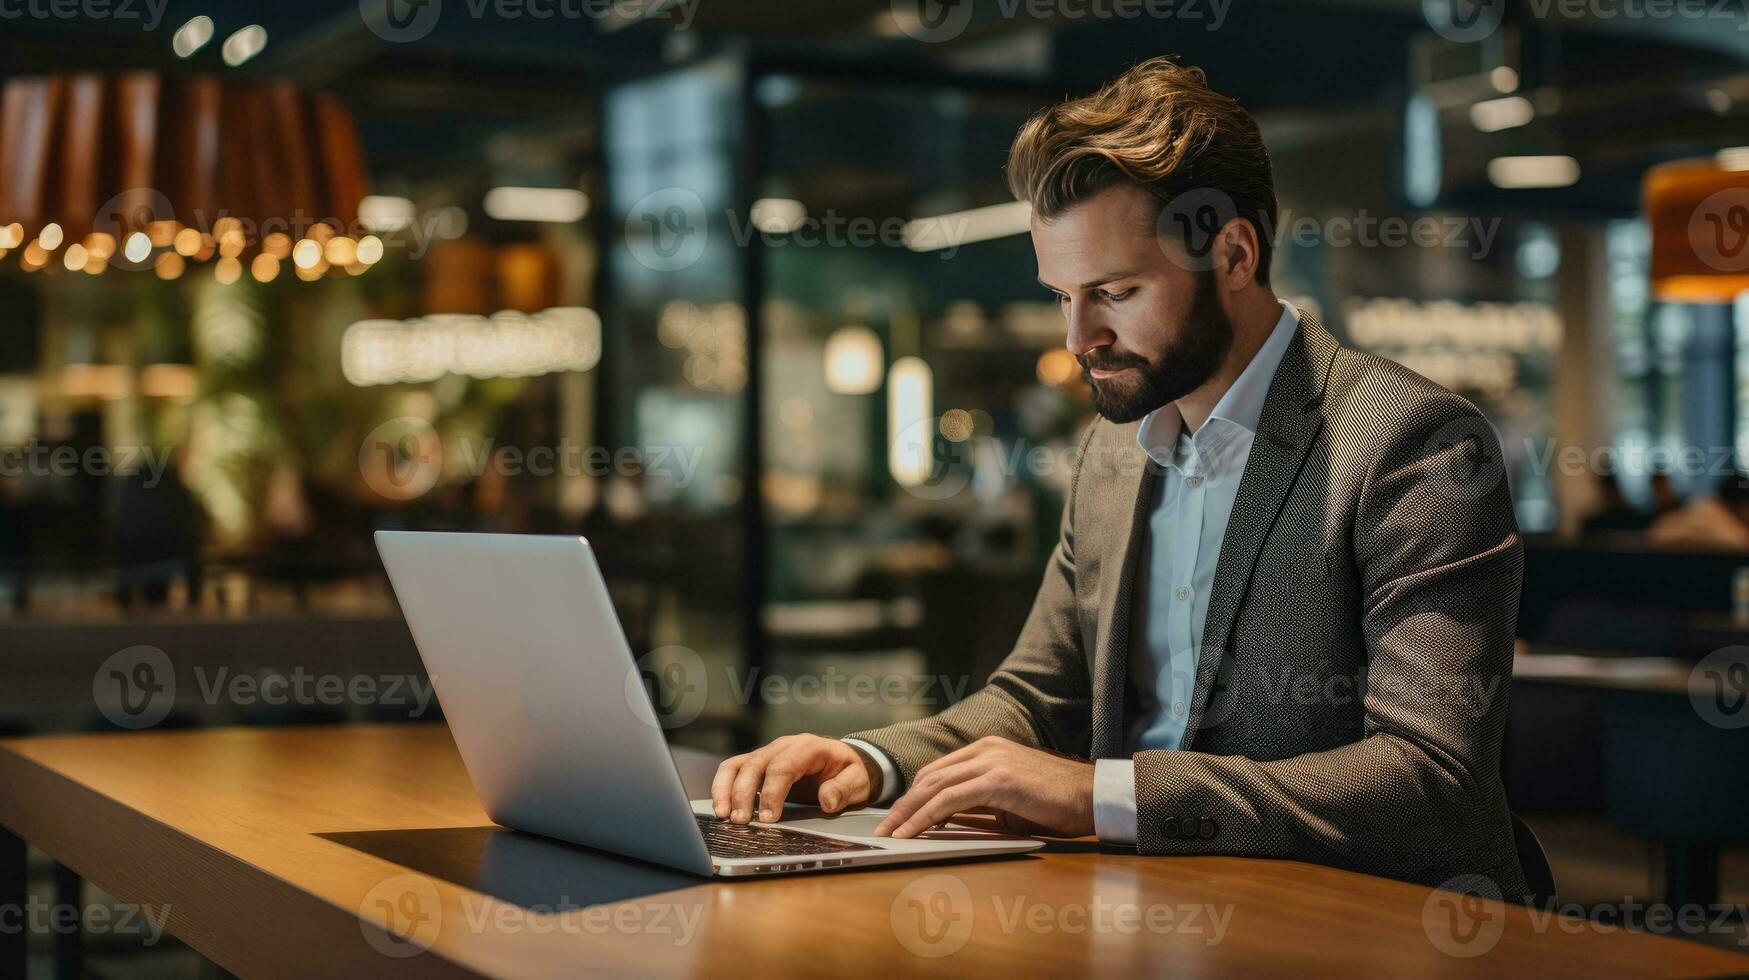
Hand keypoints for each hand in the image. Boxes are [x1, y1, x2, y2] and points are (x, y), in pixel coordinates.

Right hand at [710, 734, 881, 822]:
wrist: (843, 762)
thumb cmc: (849, 772)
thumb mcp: (857, 781)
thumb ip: (843, 789)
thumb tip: (827, 800)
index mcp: (809, 747)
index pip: (783, 767)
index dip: (772, 792)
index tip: (768, 818)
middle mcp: (784, 746)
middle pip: (756, 765)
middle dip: (745, 794)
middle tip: (742, 822)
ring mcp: (768, 752)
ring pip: (738, 765)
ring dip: (727, 789)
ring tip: (724, 815)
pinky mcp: (758, 763)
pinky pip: (734, 769)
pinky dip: (723, 786)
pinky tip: (721, 807)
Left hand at [873, 736, 1094, 838]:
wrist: (1093, 796)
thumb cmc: (1056, 804)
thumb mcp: (1009, 800)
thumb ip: (979, 802)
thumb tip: (945, 820)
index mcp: (987, 749)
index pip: (938, 771)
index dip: (914, 795)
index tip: (897, 817)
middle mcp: (985, 749)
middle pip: (930, 777)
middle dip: (903, 804)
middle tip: (885, 828)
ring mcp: (991, 761)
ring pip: (935, 787)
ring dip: (908, 813)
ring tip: (891, 834)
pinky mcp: (998, 779)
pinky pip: (950, 800)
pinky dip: (926, 817)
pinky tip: (912, 833)